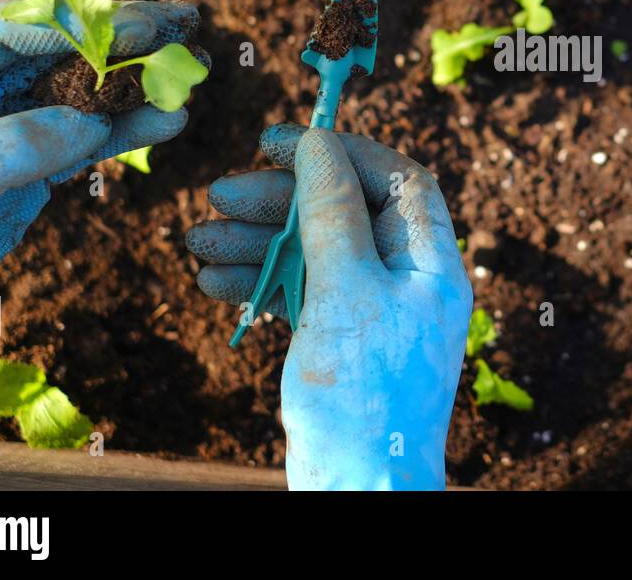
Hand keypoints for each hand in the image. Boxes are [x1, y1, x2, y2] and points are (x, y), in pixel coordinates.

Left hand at [0, 0, 203, 351]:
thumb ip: (22, 144)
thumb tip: (94, 122)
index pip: (11, 30)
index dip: (76, 22)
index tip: (135, 26)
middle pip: (58, 51)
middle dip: (122, 36)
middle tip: (186, 21)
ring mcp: (5, 134)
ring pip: (83, 95)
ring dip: (138, 83)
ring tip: (194, 70)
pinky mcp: (28, 174)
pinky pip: (88, 143)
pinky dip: (129, 131)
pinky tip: (169, 121)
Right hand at [187, 125, 472, 489]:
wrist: (357, 490)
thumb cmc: (362, 389)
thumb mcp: (345, 288)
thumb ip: (332, 213)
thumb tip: (320, 142)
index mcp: (431, 262)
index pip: (397, 179)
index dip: (342, 151)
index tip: (282, 141)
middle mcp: (408, 281)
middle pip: (346, 212)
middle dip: (283, 200)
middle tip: (221, 192)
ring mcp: (373, 313)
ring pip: (316, 253)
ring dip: (258, 241)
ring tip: (199, 238)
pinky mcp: (341, 341)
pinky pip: (302, 293)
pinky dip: (260, 283)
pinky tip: (212, 279)